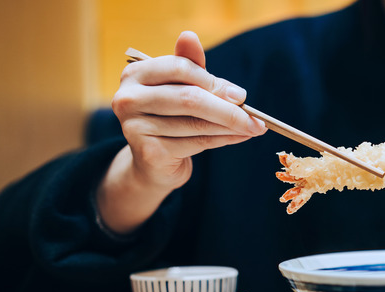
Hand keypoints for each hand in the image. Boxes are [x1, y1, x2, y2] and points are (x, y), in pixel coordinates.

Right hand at [111, 30, 265, 190]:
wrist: (153, 162)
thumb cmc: (170, 118)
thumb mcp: (181, 87)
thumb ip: (190, 66)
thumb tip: (190, 36)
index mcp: (135, 74)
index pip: (180, 68)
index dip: (213, 81)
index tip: (241, 95)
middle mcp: (128, 98)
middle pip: (190, 98)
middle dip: (228, 108)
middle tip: (256, 117)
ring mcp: (135, 127)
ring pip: (196, 123)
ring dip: (231, 126)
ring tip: (254, 128)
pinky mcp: (149, 153)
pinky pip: (196, 143)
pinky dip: (224, 140)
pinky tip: (240, 137)